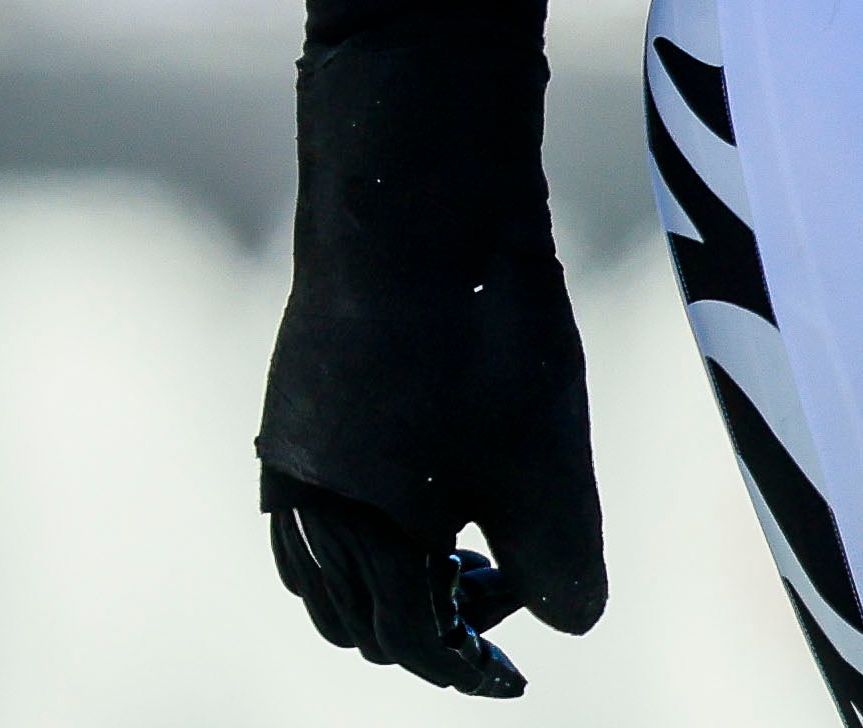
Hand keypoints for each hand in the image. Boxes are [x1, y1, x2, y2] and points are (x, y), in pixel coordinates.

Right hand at [258, 30, 603, 696]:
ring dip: (385, 577)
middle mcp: (308, 505)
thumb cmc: (487, 339)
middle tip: (491, 603)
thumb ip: (560, 567)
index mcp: (366, 538)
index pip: (412, 644)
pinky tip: (421, 481)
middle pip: (357, 613)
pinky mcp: (299, 390)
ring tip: (459, 550)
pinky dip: (357, 521)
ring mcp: (293, 444)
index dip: (469, 666)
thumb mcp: (549, 465)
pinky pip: (311, 497)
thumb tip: (568, 626)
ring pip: (323, 559)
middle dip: (423, 626)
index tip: (514, 664)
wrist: (419, 197)